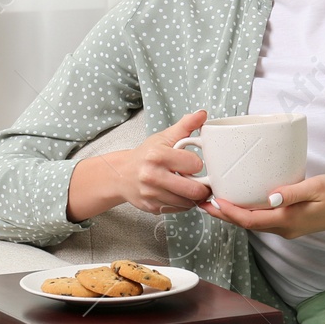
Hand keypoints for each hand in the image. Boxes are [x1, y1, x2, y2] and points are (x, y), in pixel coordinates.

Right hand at [67, 109, 213, 221]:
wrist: (121, 174)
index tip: (193, 163)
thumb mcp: (164, 137)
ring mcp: (151, 194)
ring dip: (193, 197)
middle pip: (193, 190)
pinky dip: (183, 204)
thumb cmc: (146, 155)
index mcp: (157, 155)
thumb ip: (185, 125)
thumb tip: (202, 114)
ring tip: (190, 187)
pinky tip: (179, 194)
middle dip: (202, 186)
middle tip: (202, 182)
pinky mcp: (152, 207)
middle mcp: (152, 176)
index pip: (194, 164)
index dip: (197, 164)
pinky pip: (178, 210)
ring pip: (187, 202)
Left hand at [197, 174, 324, 238]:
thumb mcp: (317, 187)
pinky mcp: (290, 222)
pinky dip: (247, 212)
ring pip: (253, 223)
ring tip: (216, 201)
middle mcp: (283, 227)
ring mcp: (287, 227)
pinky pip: (262, 220)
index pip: (249, 220)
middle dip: (224, 214)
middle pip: (246, 224)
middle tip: (203, 201)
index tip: (213, 200)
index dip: (228, 212)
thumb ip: (292, 192)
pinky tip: (242, 201)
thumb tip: (270, 196)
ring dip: (233, 214)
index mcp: (287, 220)